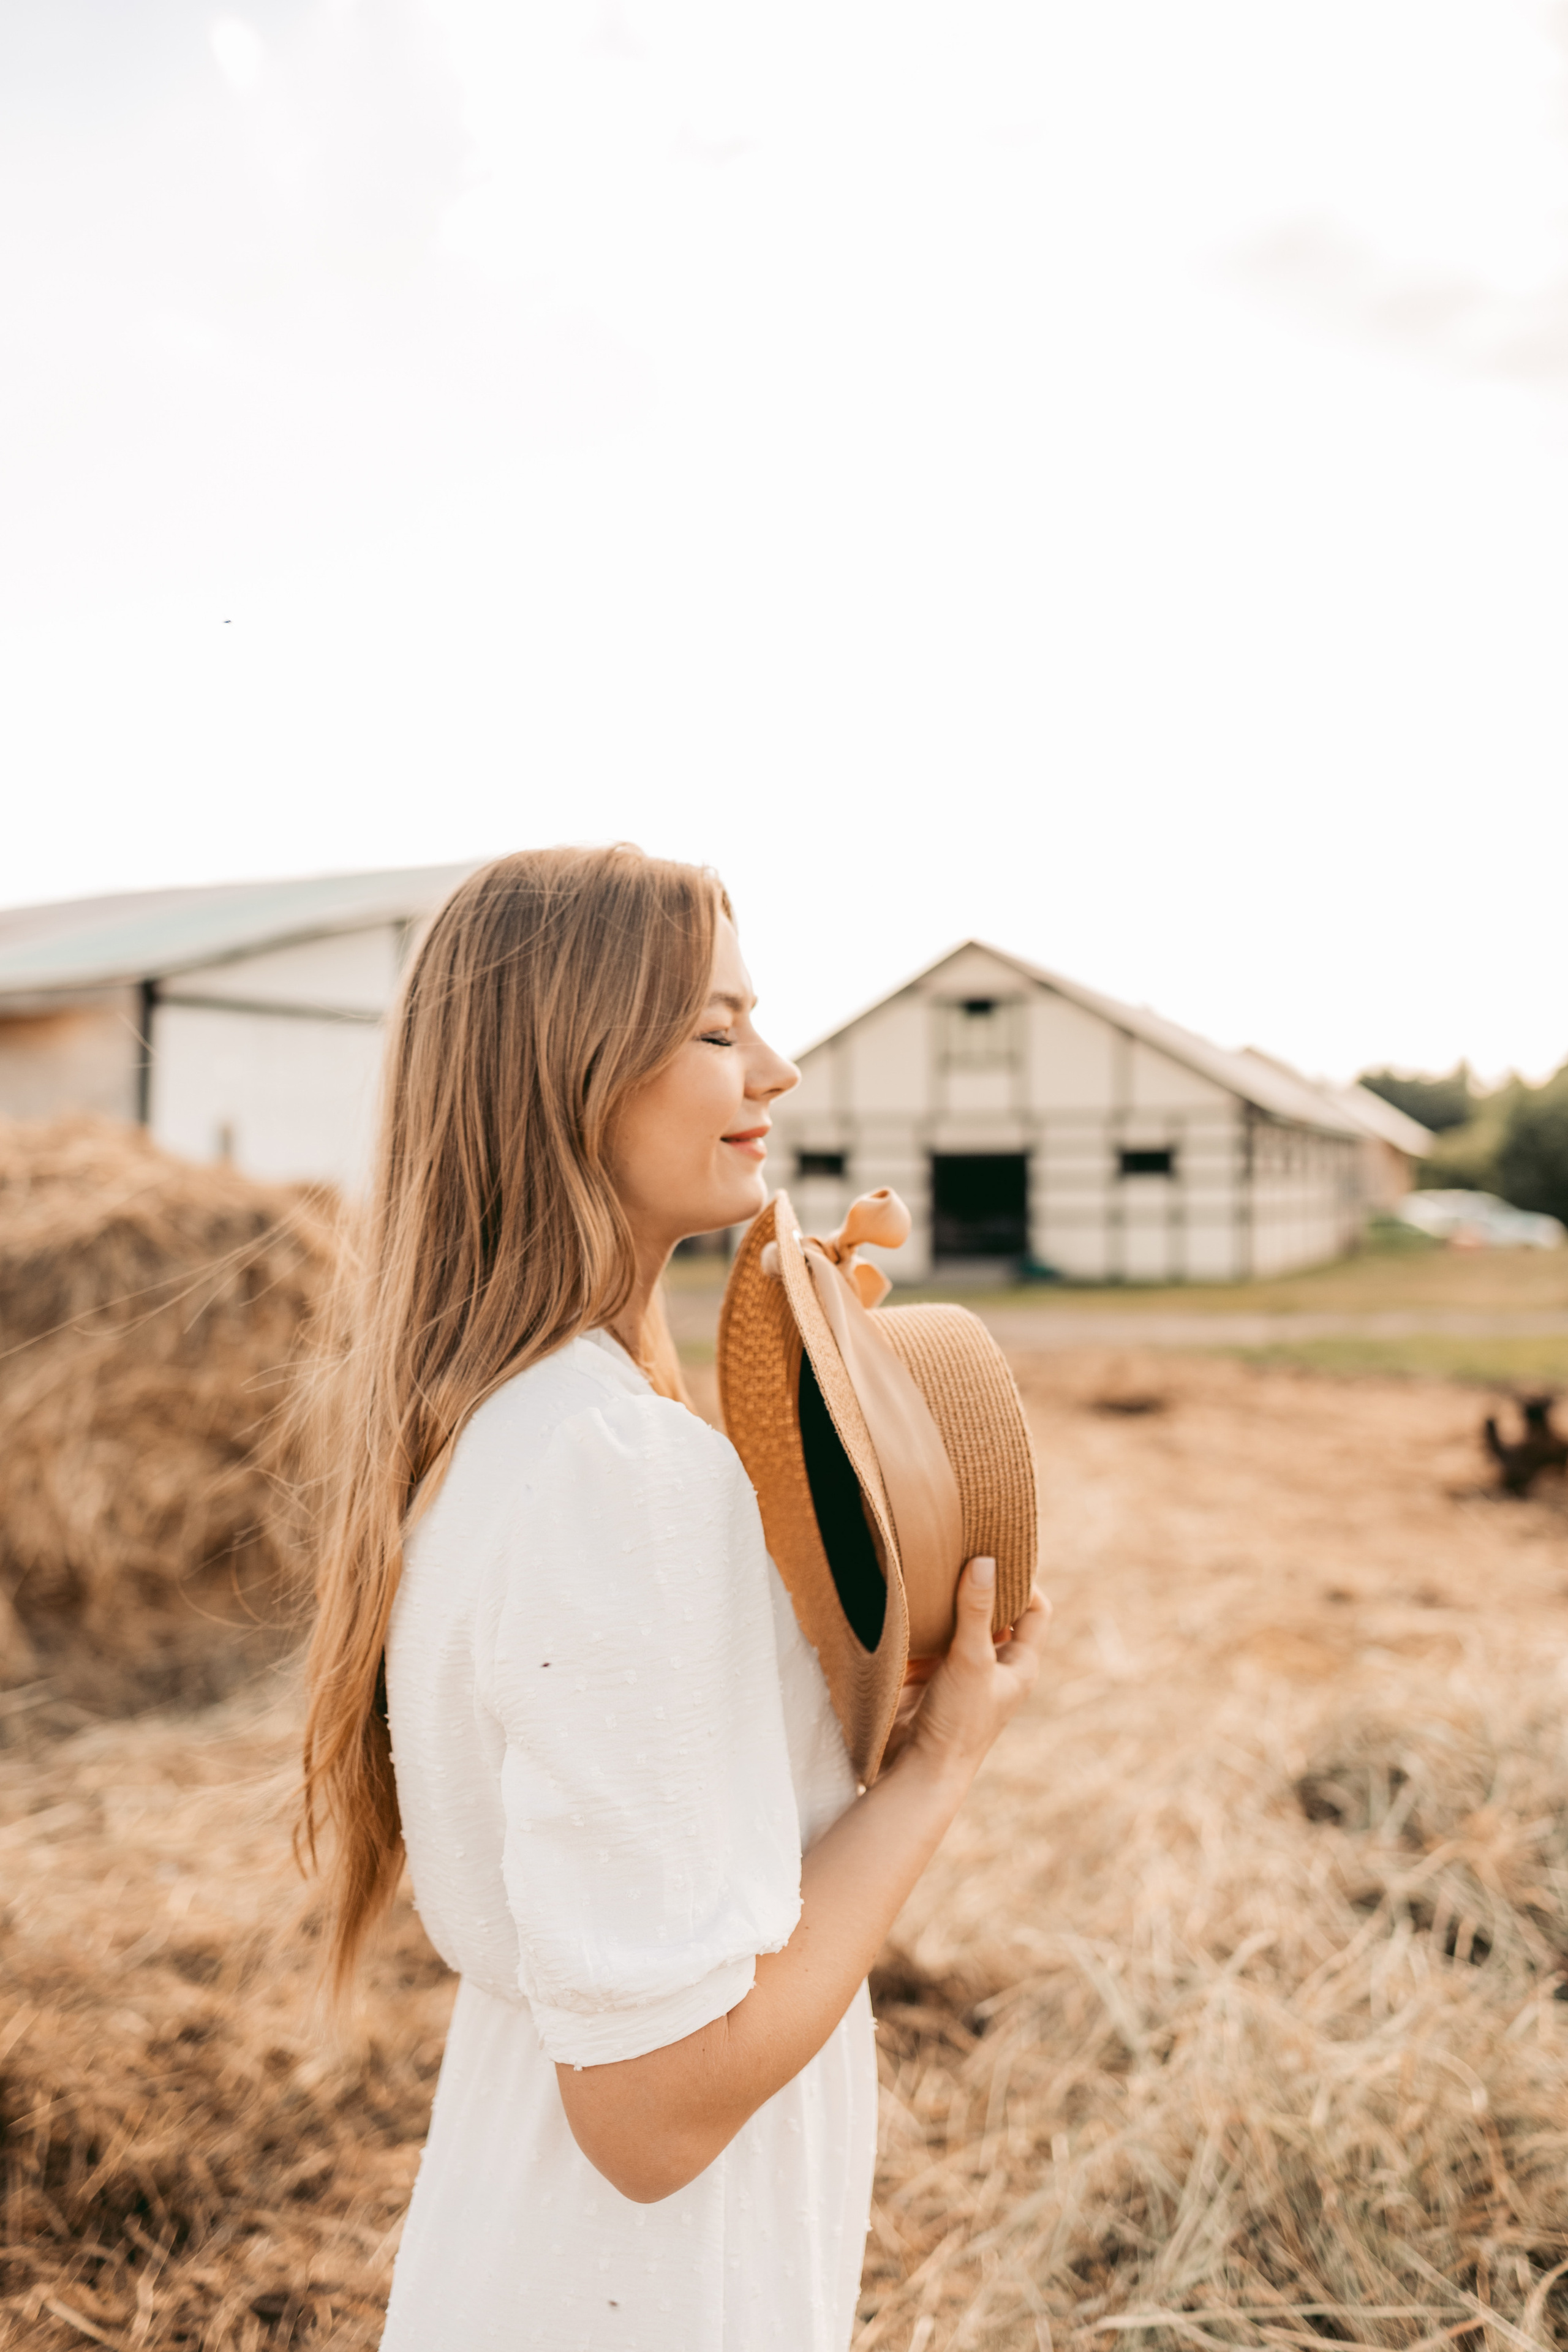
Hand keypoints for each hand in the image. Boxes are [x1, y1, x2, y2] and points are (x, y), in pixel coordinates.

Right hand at [892, 1559, 1049, 1781]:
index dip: (1024, 1583)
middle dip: (979, 1584)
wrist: (916, 1770)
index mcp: (1018, 1665)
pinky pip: (926, 1637)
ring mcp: (958, 1669)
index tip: (999, 1555)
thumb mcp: (971, 1661)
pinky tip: (907, 1596)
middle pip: (994, 1612)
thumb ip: (975, 1611)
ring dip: (945, 1600)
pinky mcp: (926, 1674)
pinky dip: (918, 1619)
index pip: (1035, 1611)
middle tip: (962, 1549)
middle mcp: (992, 1665)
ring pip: (957, 1621)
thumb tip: (984, 1562)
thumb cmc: (958, 1723)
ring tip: (932, 1564)